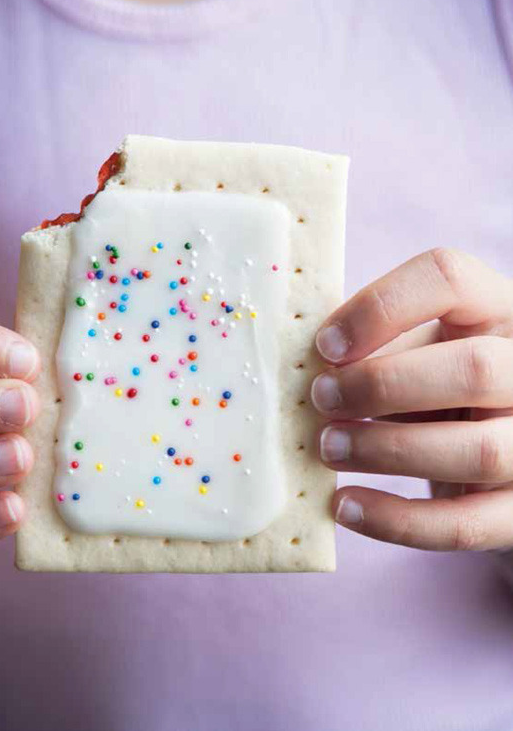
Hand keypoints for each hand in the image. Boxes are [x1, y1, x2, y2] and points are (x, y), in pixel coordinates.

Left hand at [310, 247, 512, 550]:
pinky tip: (345, 507)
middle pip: (472, 368)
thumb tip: (308, 366)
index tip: (325, 344)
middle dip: (381, 385)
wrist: (494, 449)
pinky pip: (466, 524)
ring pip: (476, 450)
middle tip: (321, 399)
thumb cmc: (437, 384)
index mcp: (497, 309)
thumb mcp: (419, 348)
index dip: (379, 307)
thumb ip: (376, 346)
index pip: (450, 278)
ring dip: (386, 451)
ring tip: (328, 448)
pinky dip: (397, 521)